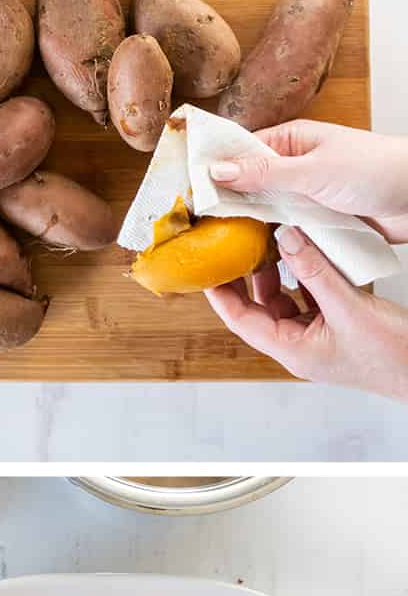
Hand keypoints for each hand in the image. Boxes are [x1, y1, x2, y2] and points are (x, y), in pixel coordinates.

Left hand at [205, 224, 407, 399]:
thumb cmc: (392, 356)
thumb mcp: (349, 308)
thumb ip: (316, 272)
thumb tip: (286, 239)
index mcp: (291, 350)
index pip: (240, 320)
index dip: (221, 294)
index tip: (207, 270)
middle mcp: (297, 345)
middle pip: (259, 309)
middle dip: (246, 279)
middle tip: (236, 249)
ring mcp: (316, 336)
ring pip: (285, 300)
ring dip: (278, 274)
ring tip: (269, 245)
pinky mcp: (335, 326)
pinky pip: (310, 298)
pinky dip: (306, 277)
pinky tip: (305, 256)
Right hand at [208, 119, 407, 242]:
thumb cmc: (377, 170)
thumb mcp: (313, 170)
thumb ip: (263, 173)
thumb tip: (216, 170)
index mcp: (291, 142)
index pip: (239, 154)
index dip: (212, 173)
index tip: (187, 193)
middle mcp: (293, 169)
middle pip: (246, 188)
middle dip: (225, 206)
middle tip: (195, 228)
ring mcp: (303, 197)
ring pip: (263, 214)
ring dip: (249, 229)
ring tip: (219, 248)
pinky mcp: (315, 223)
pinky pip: (284, 234)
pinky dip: (271, 244)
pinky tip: (251, 257)